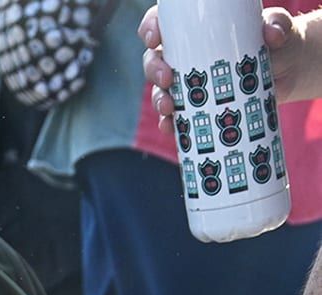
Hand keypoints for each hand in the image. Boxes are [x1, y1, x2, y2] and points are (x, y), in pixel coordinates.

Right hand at [145, 5, 294, 125]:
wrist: (288, 71)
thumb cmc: (278, 41)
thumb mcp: (278, 28)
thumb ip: (277, 24)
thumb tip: (272, 35)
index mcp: (196, 29)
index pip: (162, 23)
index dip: (150, 28)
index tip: (155, 39)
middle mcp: (185, 55)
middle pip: (154, 59)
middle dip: (153, 70)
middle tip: (167, 78)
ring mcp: (188, 82)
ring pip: (160, 90)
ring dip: (158, 100)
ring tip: (169, 109)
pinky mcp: (196, 104)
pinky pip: (174, 116)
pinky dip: (169, 123)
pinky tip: (171, 128)